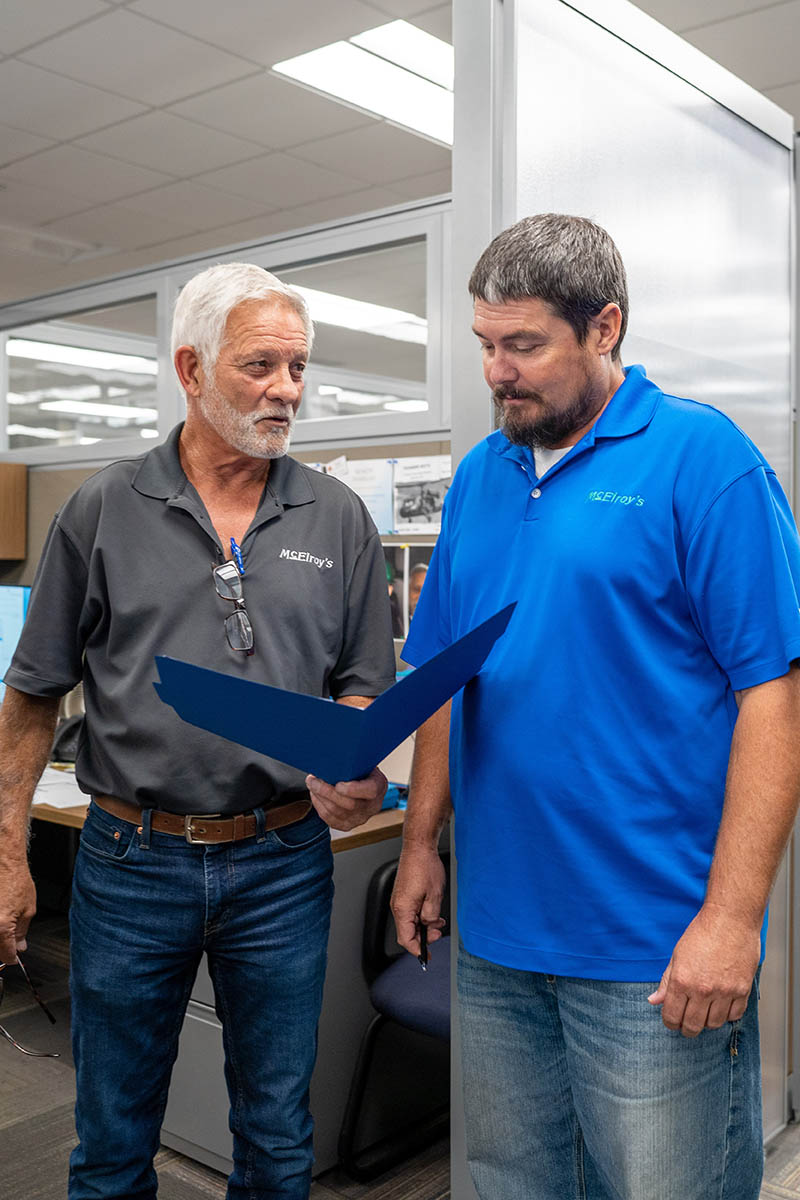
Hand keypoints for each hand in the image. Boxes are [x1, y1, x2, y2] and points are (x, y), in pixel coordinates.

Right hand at [0, 859, 35, 963]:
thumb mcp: (28, 909)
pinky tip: (0, 917)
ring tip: (5, 925)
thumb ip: (22, 932)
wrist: (4, 862)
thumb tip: (20, 947)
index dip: (12, 958)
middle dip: (3, 950)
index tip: (14, 956)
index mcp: (1, 928)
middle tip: (11, 942)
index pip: (6, 955)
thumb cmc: (15, 879)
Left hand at [305, 767, 386, 830]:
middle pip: (349, 805)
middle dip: (327, 792)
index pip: (370, 791)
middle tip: (313, 780)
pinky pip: (329, 819)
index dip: (353, 790)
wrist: (364, 784)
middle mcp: (372, 806)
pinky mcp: (346, 825)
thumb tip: (334, 755)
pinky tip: (315, 794)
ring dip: (320, 797)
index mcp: (379, 787)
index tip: (338, 784)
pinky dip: (319, 805)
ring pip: (336, 813)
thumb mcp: (364, 762)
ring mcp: (360, 818)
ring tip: (312, 784)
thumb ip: (353, 762)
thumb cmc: (362, 769)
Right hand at [391, 843, 445, 958]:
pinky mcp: (403, 895)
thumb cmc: (424, 866)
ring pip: (410, 923)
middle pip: (407, 932)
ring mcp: (399, 900)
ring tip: (438, 922)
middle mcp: (397, 906)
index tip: (426, 956)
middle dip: (423, 937)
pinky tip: (432, 913)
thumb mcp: (434, 896)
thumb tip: (429, 926)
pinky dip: (421, 917)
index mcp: (403, 909)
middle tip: (438, 934)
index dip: (417, 950)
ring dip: (424, 926)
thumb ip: (431, 916)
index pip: (405, 939)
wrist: (418, 847)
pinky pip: (411, 912)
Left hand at [648, 903, 760, 1036]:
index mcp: (682, 981)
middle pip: (693, 1025)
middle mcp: (703, 990)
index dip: (670, 1023)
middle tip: (687, 1023)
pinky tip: (721, 1005)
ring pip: (714, 1024)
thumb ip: (666, 981)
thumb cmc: (703, 932)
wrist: (730, 919)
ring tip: (704, 1011)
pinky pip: (734, 1015)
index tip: (672, 1021)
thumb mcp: (677, 955)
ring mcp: (724, 992)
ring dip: (707, 1021)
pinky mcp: (742, 990)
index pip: (672, 1016)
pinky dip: (727, 1014)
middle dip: (687, 1028)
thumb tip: (654, 1001)